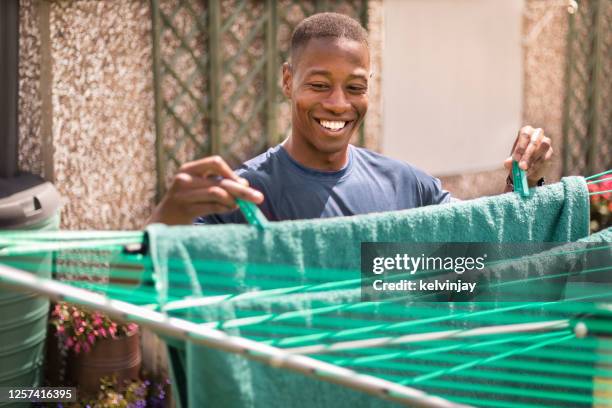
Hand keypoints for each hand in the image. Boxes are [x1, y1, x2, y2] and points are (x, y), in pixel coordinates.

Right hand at [148, 155, 263, 224]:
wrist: (162, 222)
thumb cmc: (186, 204)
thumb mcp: (199, 189)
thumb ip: (218, 184)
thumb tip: (244, 183)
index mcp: (188, 169)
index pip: (215, 162)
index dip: (231, 173)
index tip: (243, 184)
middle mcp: (183, 178)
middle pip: (220, 181)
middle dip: (242, 190)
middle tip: (259, 198)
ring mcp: (182, 194)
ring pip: (217, 193)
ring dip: (233, 201)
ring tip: (238, 206)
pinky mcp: (184, 209)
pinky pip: (212, 206)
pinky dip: (225, 208)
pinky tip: (230, 210)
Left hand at [504, 126, 552, 186]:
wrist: (526, 167)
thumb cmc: (518, 158)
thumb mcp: (512, 160)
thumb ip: (510, 161)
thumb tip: (507, 163)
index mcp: (526, 131)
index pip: (525, 135)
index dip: (521, 147)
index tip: (516, 159)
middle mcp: (537, 133)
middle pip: (534, 141)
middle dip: (527, 155)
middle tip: (521, 166)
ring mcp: (546, 141)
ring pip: (544, 146)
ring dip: (534, 159)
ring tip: (525, 169)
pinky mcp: (550, 151)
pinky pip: (546, 157)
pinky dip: (537, 165)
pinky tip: (530, 171)